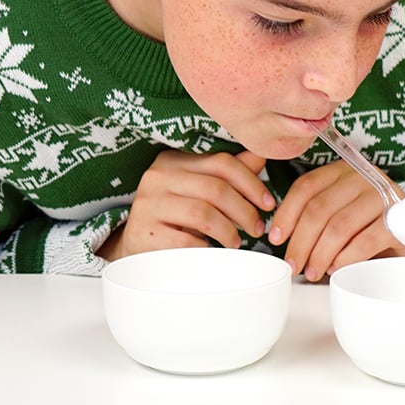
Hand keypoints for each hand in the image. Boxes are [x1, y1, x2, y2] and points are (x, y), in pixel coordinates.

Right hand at [98, 150, 274, 261]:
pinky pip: (185, 241)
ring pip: (203, 213)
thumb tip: (263, 152)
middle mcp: (157, 177)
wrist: (136, 247)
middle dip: (244, 210)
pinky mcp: (143, 233)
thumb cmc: (175, 216)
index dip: (252, 183)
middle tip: (257, 228)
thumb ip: (228, 173)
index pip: (222, 163)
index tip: (268, 203)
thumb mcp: (200, 190)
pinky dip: (205, 248)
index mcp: (173, 160)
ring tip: (236, 241)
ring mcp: (148, 205)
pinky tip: (211, 252)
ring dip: (228, 230)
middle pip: (215, 188)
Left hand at [268, 161, 404, 280]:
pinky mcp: (400, 219)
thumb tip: (281, 238)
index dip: (287, 214)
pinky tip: (337, 268)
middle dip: (301, 241)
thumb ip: (317, 217)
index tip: (276, 238)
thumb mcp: (340, 214)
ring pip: (339, 225)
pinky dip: (347, 257)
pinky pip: (366, 240)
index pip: (306, 187)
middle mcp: (363, 176)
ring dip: (321, 254)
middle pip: (319, 208)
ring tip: (313, 271)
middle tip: (294, 265)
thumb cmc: (371, 227)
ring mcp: (383, 195)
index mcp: (343, 170)